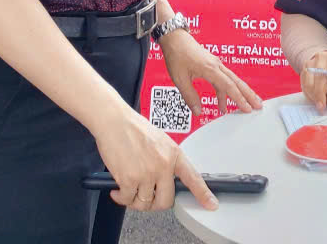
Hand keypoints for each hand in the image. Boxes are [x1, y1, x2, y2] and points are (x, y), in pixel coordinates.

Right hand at [92, 105, 217, 211]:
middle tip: (146, 198)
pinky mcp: (129, 179)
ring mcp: (147, 173)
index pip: (193, 178)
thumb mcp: (160, 141)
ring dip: (135, 201)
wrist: (114, 121)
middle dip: (155, 204)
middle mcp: (163, 165)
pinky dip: (121, 198)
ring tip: (128, 190)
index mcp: (174, 154)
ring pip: (145, 203)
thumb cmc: (134, 128)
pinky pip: (127, 200)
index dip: (203, 194)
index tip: (211, 205)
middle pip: (166, 201)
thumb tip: (166, 179)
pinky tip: (117, 191)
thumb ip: (167, 160)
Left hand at [161, 30, 263, 117]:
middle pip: (237, 82)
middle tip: (258, 105)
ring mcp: (216, 64)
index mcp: (210, 68)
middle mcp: (217, 65)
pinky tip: (223, 102)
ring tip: (246, 106)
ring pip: (232, 80)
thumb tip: (198, 111)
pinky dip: (226, 91)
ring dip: (240, 93)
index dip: (239, 99)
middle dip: (249, 95)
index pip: (228, 86)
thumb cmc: (177, 55)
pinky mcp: (212, 65)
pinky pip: (224, 79)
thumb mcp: (180, 79)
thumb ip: (190, 96)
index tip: (247, 108)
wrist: (175, 38)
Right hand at [301, 47, 326, 110]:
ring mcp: (311, 62)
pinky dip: (310, 95)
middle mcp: (323, 56)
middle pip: (321, 75)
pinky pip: (304, 85)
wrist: (326, 61)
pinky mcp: (304, 70)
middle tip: (323, 106)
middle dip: (322, 93)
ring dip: (315, 96)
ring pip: (310, 81)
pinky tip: (316, 99)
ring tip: (321, 105)